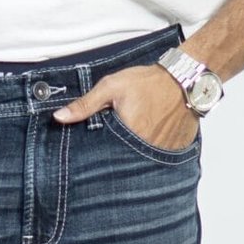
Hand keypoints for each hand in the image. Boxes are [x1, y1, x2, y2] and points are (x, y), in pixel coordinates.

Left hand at [51, 63, 199, 148]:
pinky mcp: (175, 151)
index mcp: (127, 134)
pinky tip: (147, 144)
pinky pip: (159, 160)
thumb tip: (59, 118)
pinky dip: (151, 156)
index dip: (96, 155)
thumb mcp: (111, 87)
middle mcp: (145, 148)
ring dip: (133, 158)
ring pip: (141, 163)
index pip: (104, 155)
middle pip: (123, 162)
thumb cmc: (148, 82)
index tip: (89, 157)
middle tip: (112, 149)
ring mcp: (162, 152)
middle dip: (114, 159)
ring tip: (130, 146)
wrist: (184, 79)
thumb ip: (85, 105)